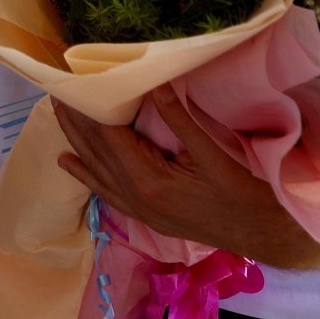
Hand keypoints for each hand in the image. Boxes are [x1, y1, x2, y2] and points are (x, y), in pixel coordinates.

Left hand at [54, 87, 319, 270]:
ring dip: (76, 143)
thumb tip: (156, 85)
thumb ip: (180, 120)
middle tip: (54, 92)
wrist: (265, 234)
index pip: (107, 138)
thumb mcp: (213, 153)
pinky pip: (107, 193)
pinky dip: (86, 175)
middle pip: (96, 153)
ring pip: (97, 172)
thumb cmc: (244, 192)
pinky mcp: (148, 216)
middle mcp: (137, 197)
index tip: (70, 84)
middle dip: (74, 122)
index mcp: (148, 180)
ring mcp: (141, 210)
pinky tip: (69, 164)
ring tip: (56, 116)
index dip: (87, 111)